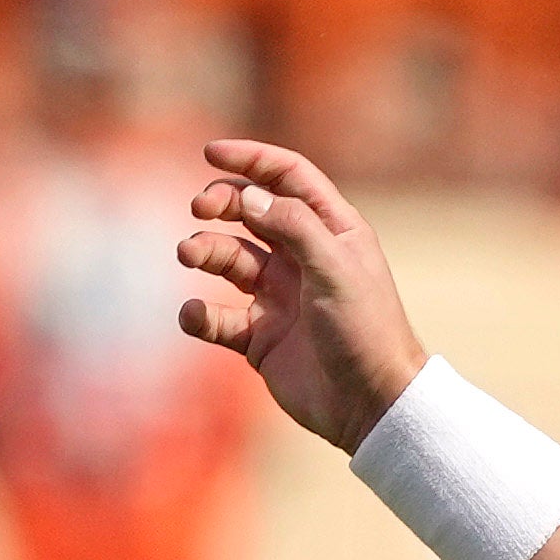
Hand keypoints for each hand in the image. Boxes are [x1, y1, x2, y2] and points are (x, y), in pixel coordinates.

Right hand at [173, 140, 426, 452]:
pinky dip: (200, 314)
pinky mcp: (260, 338)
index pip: (288, 178)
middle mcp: (303, 259)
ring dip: (205, 251)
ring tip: (190, 253)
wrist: (370, 405)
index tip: (210, 153)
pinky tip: (195, 315)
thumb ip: (292, 225)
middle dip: (221, 204)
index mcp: (332, 231)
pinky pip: (218, 318)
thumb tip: (246, 194)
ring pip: (229, 260)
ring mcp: (279, 298)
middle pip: (251, 212)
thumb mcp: (335, 267)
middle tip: (199, 209)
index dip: (251, 160)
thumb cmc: (364, 329)